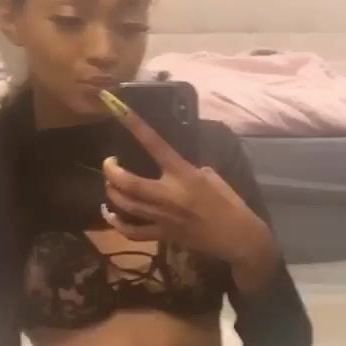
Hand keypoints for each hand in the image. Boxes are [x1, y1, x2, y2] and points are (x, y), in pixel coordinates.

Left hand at [100, 96, 278, 292]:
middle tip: (109, 163)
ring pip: (126, 205)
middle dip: (111, 171)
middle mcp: (169, 194)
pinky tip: (110, 214)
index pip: (155, 145)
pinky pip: (133, 232)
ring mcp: (164, 217)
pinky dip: (117, 223)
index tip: (118, 109)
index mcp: (184, 174)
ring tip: (109, 184)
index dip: (135, 126)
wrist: (236, 236)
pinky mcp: (163, 235)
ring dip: (111, 192)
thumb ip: (188, 169)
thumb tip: (172, 167)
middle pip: (128, 182)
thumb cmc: (229, 203)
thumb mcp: (212, 176)